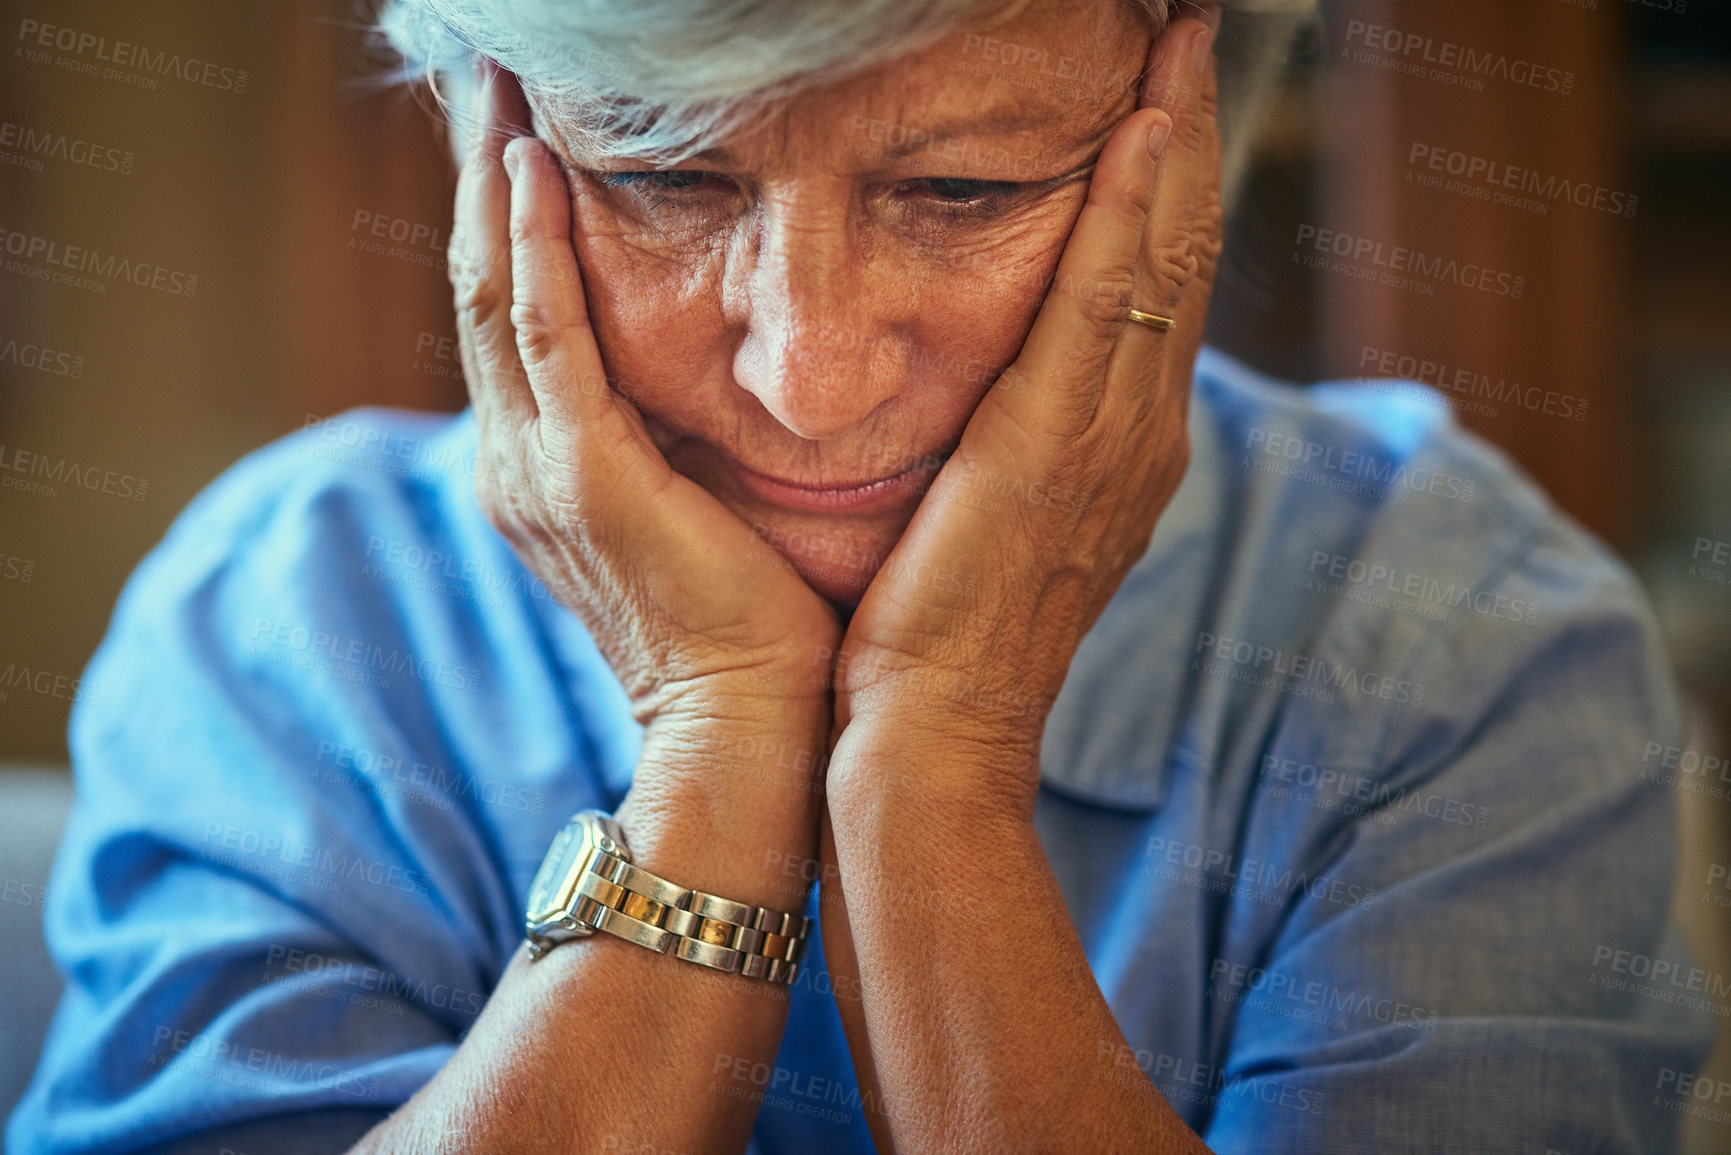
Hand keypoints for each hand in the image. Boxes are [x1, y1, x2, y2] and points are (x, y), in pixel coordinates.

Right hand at [448, 62, 841, 728]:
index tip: (514, 127)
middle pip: (481, 282)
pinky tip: (531, 166)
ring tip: (491, 83)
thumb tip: (701, 362)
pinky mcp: (584, 475)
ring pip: (494, 291)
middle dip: (478, 170)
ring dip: (491, 179)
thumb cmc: (751, 621)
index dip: (502, 213)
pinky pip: (547, 334)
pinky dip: (533, 246)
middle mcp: (517, 461)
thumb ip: (669, 433)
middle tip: (481, 70)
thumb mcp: (694, 506)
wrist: (749, 725)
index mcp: (544, 468)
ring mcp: (537, 469)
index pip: (510, 311)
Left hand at [828, 12, 1222, 809]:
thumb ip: (1014, 438)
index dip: (1166, 182)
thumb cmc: (939, 634)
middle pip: (1179, 252)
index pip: (1154, 283)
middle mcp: (1140, 432)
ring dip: (1172, 145)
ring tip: (1179, 44)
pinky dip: (1127, 217)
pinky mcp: (1054, 452)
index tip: (1160, 93)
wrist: (931, 735)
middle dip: (1186, 134)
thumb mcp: (987, 516)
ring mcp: (1112, 443)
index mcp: (1120, 443)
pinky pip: (1102, 310)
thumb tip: (998, 378)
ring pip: (1158, 262)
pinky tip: (1139, 132)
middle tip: (1189, 34)